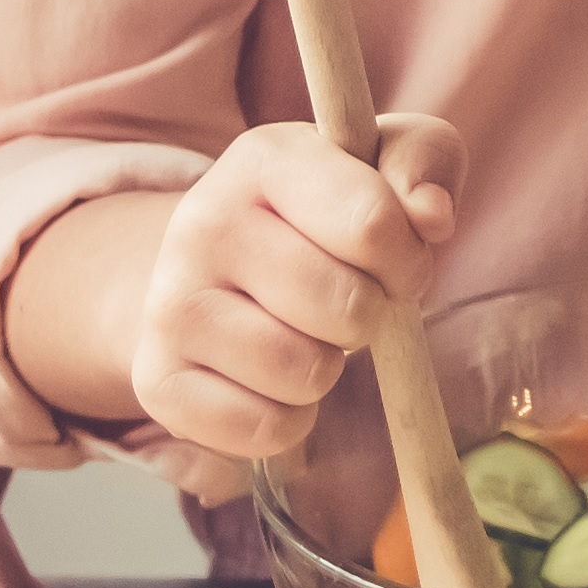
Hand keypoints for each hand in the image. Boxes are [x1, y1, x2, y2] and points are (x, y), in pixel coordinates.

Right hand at [125, 115, 462, 464]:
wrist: (209, 270)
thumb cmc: (319, 216)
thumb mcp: (379, 162)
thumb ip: (424, 161)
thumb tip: (430, 215)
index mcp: (265, 159)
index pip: (372, 225)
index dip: (408, 260)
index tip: (396, 262)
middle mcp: (203, 223)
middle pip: (347, 307)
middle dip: (370, 315)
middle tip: (346, 300)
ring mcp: (171, 304)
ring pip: (306, 372)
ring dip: (327, 368)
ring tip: (305, 335)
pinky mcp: (157, 380)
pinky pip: (265, 429)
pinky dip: (288, 418)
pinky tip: (272, 380)